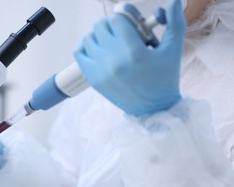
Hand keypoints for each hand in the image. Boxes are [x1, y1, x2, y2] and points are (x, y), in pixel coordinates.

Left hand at [74, 0, 185, 116]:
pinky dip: (85, 46)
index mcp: (135, 52)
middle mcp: (115, 61)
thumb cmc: (165, 78)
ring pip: (89, 37)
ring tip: (110, 41)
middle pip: (101, 26)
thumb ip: (175, 22)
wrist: (153, 108)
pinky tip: (97, 48)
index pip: (116, 19)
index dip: (122, 16)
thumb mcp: (173, 49)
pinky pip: (79, 53)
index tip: (128, 21)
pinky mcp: (93, 79)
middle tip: (121, 31)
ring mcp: (101, 71)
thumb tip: (175, 0)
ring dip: (99, 34)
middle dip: (111, 24)